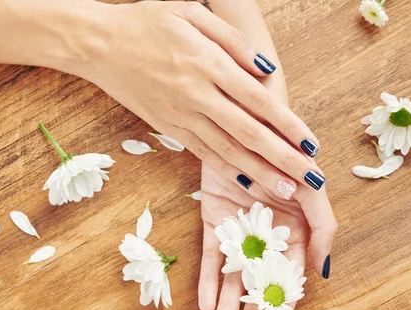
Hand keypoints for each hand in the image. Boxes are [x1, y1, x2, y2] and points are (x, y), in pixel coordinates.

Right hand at [83, 1, 324, 197]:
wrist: (99, 45)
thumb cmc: (146, 23)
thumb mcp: (191, 12)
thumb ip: (233, 40)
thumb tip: (266, 68)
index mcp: (207, 63)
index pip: (258, 100)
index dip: (288, 125)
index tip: (311, 145)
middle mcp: (196, 95)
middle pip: (247, 133)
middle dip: (282, 159)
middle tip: (309, 180)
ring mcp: (180, 115)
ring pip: (226, 150)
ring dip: (258, 172)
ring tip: (284, 191)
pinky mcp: (167, 127)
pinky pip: (201, 152)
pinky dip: (224, 169)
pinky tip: (244, 183)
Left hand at [197, 53, 336, 309]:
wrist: (247, 122)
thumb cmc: (286, 153)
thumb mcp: (311, 188)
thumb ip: (324, 226)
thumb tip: (324, 270)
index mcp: (293, 235)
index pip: (287, 283)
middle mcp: (266, 236)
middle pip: (257, 286)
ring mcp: (239, 229)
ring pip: (232, 276)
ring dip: (227, 306)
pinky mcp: (214, 218)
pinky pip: (210, 254)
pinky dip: (207, 279)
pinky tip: (204, 304)